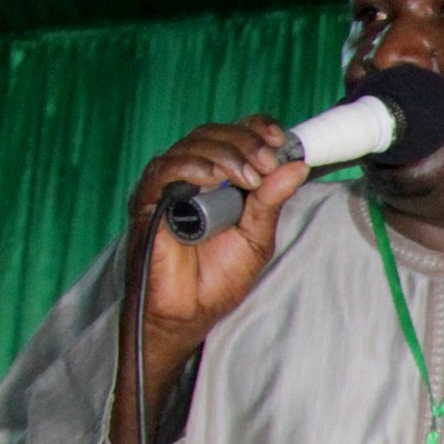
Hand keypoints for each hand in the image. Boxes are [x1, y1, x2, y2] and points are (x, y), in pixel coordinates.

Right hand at [112, 117, 309, 443]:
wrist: (188, 313)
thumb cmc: (218, 277)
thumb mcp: (256, 236)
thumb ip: (271, 201)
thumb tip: (296, 166)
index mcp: (219, 180)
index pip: (234, 136)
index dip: (255, 129)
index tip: (278, 139)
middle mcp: (191, 176)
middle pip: (214, 135)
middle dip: (245, 143)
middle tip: (266, 164)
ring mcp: (167, 186)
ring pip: (191, 146)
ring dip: (225, 154)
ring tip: (248, 176)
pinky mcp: (147, 201)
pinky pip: (164, 171)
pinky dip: (191, 168)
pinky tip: (213, 178)